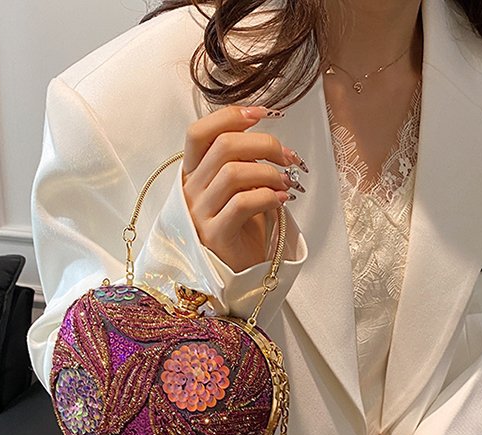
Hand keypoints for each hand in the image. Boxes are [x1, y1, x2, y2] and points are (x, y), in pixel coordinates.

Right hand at [181, 104, 307, 271]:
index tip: (263, 114)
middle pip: (224, 146)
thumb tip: (270, 138)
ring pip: (233, 172)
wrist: (240, 274)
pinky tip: (282, 201)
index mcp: (193, 175)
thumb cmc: (243, 229)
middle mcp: (190, 191)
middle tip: (290, 158)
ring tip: (287, 183)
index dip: (230, 116)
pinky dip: (268, 196)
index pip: (199, 133)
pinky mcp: (215, 235)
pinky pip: (242, 203)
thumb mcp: (241, 190)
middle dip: (265, 144)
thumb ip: (244, 163)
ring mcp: (199, 214)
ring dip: (269, 172)